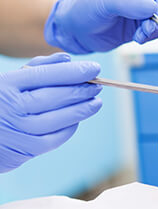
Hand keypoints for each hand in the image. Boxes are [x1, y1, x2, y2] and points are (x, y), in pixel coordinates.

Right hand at [0, 52, 101, 172]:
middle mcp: (12, 107)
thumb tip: (67, 58)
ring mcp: (19, 130)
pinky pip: (56, 138)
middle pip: (57, 96)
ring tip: (96, 102)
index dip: (74, 71)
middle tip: (98, 84)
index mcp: (7, 85)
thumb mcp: (9, 80)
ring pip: (61, 118)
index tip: (94, 68)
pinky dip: (70, 127)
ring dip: (83, 109)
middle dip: (83, 90)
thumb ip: (38, 67)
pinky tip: (77, 119)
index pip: (47, 75)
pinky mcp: (25, 150)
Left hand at [44, 0, 157, 53]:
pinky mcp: (150, 19)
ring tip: (139, 35)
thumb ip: (129, 3)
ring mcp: (150, 1)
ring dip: (156, 27)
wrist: (80, 31)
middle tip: (147, 28)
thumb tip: (153, 8)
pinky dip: (154, 34)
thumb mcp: (105, 2)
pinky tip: (138, 37)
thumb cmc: (87, 8)